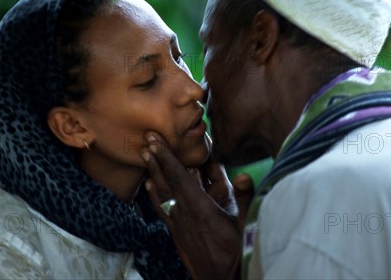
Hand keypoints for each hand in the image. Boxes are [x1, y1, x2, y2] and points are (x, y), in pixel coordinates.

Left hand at [141, 132, 241, 279]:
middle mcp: (185, 213)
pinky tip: (150, 185)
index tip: (156, 139)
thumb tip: (243, 176)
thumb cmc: (235, 253)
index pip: (179, 176)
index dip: (167, 155)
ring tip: (145, 155)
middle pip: (167, 180)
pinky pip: (162, 209)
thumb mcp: (245, 224)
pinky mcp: (177, 233)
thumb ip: (243, 198)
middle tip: (147, 138)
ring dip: (154, 172)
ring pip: (162, 193)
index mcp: (201, 208)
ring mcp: (178, 224)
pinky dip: (155, 194)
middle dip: (156, 158)